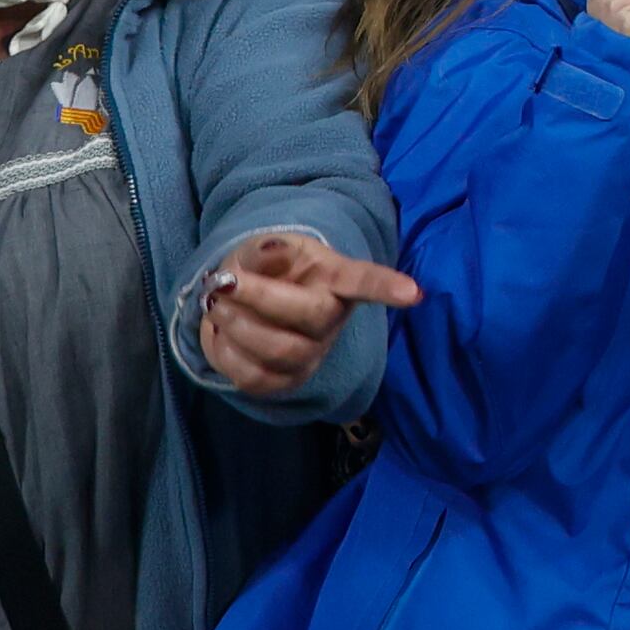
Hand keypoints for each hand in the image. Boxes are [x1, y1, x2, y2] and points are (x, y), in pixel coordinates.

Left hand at [199, 230, 424, 396]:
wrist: (247, 302)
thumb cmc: (268, 269)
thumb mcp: (266, 247)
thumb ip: (265, 250)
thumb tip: (266, 256)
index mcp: (335, 278)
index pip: (364, 282)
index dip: (387, 288)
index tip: (415, 294)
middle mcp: (332, 319)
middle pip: (312, 316)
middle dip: (259, 298)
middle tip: (222, 282)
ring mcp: (311, 355)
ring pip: (282, 352)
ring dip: (238, 326)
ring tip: (215, 304)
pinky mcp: (285, 382)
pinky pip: (255, 379)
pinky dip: (226, 353)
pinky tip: (219, 332)